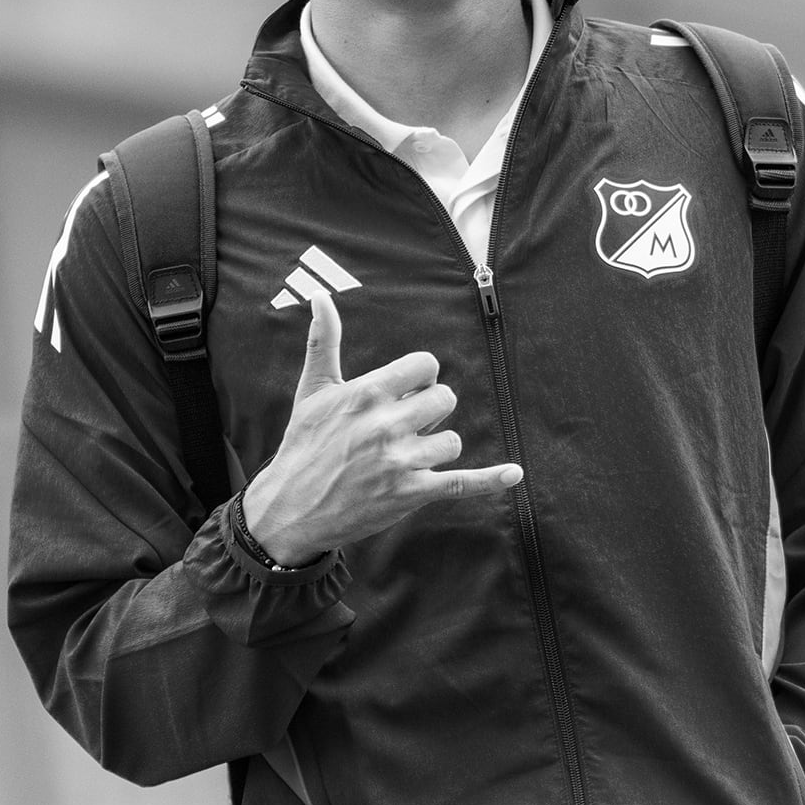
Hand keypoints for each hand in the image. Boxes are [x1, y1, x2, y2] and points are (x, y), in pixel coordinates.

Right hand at [242, 290, 522, 565]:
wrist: (289, 509)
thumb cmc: (303, 444)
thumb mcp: (313, 390)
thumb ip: (324, 340)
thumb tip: (320, 295)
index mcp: (367, 393)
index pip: (426, 365)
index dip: (421, 377)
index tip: (405, 391)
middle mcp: (386, 425)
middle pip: (445, 399)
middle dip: (430, 410)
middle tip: (403, 425)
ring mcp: (400, 462)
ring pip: (451, 440)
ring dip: (435, 447)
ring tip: (404, 455)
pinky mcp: (410, 494)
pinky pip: (461, 483)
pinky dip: (491, 480)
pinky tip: (514, 473)